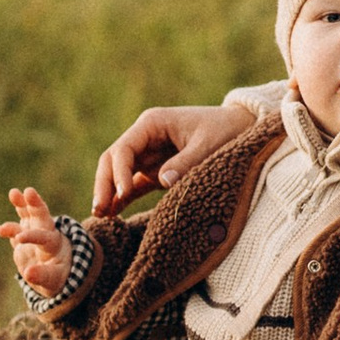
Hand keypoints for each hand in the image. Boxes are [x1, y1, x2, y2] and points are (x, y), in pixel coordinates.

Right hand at [0, 186, 72, 298]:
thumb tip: (28, 273)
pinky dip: (9, 228)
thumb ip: (41, 275)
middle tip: (29, 191)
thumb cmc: (57, 277)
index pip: (44, 236)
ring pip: (28, 215)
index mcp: (54, 244)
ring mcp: (33, 233)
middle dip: (35, 204)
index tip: (20, 238)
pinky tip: (1, 230)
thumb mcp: (53, 280)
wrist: (53, 275)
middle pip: (41, 216)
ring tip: (14, 192)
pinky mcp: (22, 238)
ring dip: (21, 204)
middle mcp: (45, 234)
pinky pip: (16, 229)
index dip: (32, 236)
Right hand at [92, 100, 254, 216]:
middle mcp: (144, 137)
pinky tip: (112, 214)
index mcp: (152, 123)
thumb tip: (163, 181)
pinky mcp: (156, 169)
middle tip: (99, 210)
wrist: (240, 127)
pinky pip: (133, 183)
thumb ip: (186, 162)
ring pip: (118, 173)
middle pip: (113, 160)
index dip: (118, 172)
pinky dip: (122, 197)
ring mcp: (148, 154)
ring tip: (100, 216)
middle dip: (105, 184)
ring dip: (109, 192)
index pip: (124, 149)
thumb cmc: (224, 130)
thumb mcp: (208, 145)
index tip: (122, 194)